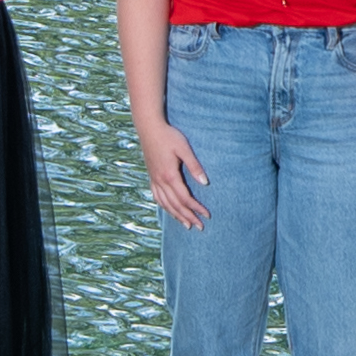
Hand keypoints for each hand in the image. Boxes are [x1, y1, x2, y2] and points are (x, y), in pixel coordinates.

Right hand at [138, 113, 211, 229]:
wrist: (149, 128)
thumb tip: (205, 183)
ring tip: (186, 224)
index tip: (207, 215)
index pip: (185, 198)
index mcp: (169, 176)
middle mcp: (160, 181)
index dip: (196, 208)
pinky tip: (169, 210)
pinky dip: (164, 206)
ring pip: (165, 204)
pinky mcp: (151, 176)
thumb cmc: (168, 136)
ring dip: (176, 216)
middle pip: (175, 205)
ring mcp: (154, 180)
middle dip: (188, 217)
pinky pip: (157, 197)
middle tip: (199, 227)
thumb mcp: (184, 148)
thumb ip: (194, 166)